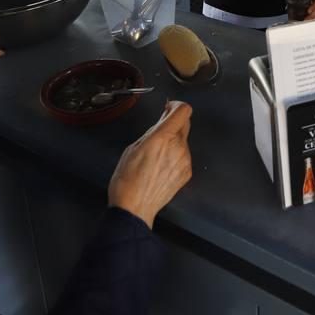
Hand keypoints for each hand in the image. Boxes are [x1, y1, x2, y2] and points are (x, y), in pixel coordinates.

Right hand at [108, 101, 192, 228]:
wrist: (134, 208)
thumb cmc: (127, 180)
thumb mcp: (133, 147)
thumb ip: (152, 131)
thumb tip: (163, 120)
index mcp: (162, 138)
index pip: (183, 111)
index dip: (176, 106)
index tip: (168, 109)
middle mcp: (178, 147)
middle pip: (185, 124)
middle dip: (173, 123)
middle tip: (160, 131)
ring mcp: (184, 161)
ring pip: (184, 141)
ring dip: (173, 141)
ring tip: (155, 156)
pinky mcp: (186, 173)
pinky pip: (183, 156)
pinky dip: (175, 156)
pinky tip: (160, 167)